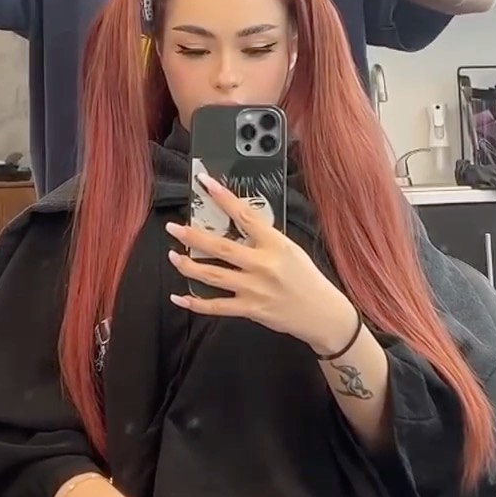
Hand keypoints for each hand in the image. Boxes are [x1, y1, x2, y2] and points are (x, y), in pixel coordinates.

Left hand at [166, 172, 333, 345]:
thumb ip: (264, 238)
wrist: (322, 313)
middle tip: (173, 228)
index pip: (244, 215)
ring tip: (173, 256)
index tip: (205, 183)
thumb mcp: (290, 248)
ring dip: (188, 266)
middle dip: (192, 237)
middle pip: (220, 247)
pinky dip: (195, 303)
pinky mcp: (250, 309)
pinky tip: (179, 296)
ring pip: (213, 275)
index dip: (223, 198)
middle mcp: (262, 264)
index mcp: (275, 243)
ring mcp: (254, 288)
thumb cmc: (306, 277)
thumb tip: (236, 224)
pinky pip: (216, 307)